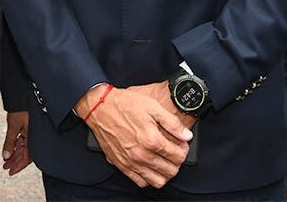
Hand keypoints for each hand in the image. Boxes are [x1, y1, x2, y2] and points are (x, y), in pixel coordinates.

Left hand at [1, 110, 31, 174]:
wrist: (23, 95)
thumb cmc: (22, 107)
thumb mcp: (13, 126)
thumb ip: (10, 142)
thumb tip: (6, 156)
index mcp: (32, 138)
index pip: (27, 157)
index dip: (18, 166)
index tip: (11, 171)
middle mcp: (33, 137)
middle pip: (25, 155)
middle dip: (15, 162)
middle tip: (6, 168)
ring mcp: (31, 133)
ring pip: (24, 149)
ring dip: (15, 155)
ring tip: (6, 161)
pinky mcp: (29, 129)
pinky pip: (24, 142)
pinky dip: (17, 147)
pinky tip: (11, 151)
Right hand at [75, 85, 191, 188]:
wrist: (100, 108)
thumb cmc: (125, 105)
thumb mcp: (153, 107)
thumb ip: (173, 123)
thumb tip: (186, 136)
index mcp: (151, 139)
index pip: (178, 156)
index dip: (184, 150)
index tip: (182, 145)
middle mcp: (141, 154)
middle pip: (170, 171)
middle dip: (177, 163)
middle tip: (175, 152)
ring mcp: (131, 162)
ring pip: (158, 181)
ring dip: (165, 173)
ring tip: (164, 161)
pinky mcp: (121, 165)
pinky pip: (141, 182)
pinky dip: (149, 177)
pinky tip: (150, 166)